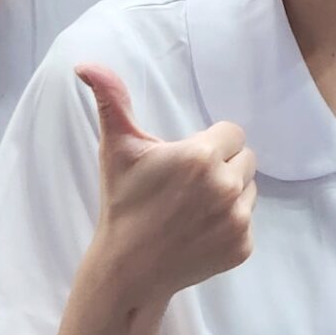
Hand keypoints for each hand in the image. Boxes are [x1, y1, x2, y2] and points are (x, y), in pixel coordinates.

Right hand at [79, 65, 255, 303]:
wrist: (128, 270)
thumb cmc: (123, 205)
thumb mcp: (117, 149)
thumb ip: (111, 101)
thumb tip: (86, 64)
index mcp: (202, 156)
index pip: (232, 132)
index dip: (210, 143)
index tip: (185, 161)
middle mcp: (227, 186)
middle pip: (246, 158)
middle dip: (222, 165)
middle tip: (188, 185)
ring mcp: (238, 219)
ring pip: (249, 188)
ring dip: (230, 192)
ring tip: (193, 207)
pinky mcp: (243, 246)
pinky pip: (248, 220)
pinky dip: (230, 224)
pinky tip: (200, 230)